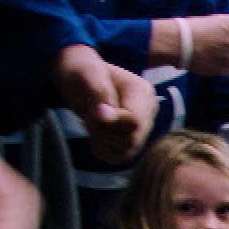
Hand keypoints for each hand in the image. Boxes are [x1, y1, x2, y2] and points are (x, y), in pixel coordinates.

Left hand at [53, 45, 156, 163]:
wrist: (80, 77)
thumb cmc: (83, 71)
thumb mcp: (88, 75)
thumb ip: (99, 93)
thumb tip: (104, 115)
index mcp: (143, 94)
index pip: (135, 121)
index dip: (111, 122)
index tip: (90, 113)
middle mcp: (148, 114)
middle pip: (132, 139)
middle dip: (103, 132)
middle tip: (87, 117)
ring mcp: (140, 130)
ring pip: (127, 151)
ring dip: (101, 142)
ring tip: (89, 123)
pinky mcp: (129, 142)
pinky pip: (119, 157)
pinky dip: (102, 150)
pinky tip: (93, 135)